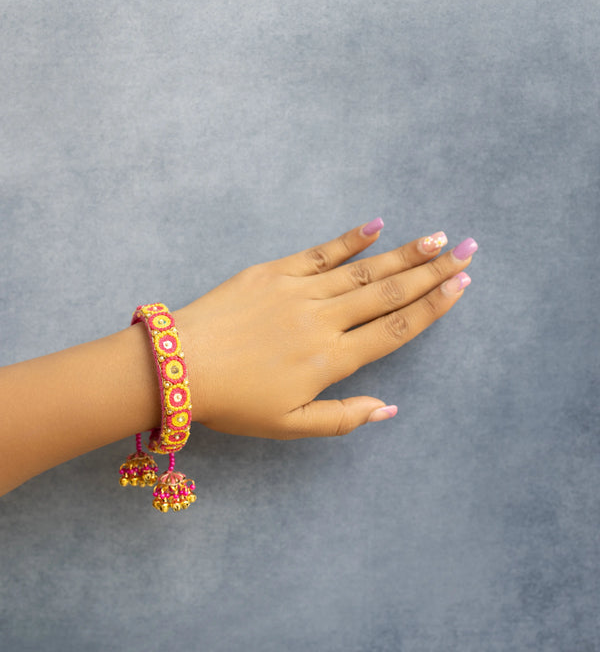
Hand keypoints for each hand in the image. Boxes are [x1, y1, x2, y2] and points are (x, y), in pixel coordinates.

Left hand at [173, 220, 477, 438]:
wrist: (176, 367)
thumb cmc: (232, 403)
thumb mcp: (289, 426)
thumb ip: (343, 417)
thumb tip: (389, 409)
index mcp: (330, 361)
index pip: (394, 330)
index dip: (431, 308)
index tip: (461, 287)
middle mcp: (323, 321)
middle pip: (388, 293)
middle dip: (432, 273)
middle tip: (468, 251)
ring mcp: (298, 292)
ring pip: (363, 270)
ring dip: (404, 253)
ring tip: (438, 239)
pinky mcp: (273, 272)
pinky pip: (320, 253)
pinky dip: (350, 240)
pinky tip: (377, 225)